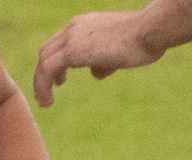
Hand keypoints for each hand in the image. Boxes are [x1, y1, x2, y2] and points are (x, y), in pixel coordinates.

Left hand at [34, 11, 164, 106]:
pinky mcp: (73, 50)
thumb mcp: (120, 53)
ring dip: (40, 83)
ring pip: (44, 60)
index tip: (60, 81)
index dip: (57, 63)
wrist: (151, 30)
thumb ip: (104, 61)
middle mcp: (75, 27)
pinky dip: (43, 86)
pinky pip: (47, 70)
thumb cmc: (144, 40)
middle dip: (44, 74)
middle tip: (47, 94)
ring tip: (45, 103)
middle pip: (48, 50)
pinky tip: (48, 102)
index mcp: (85, 24)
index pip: (61, 42)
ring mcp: (72, 36)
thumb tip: (95, 73)